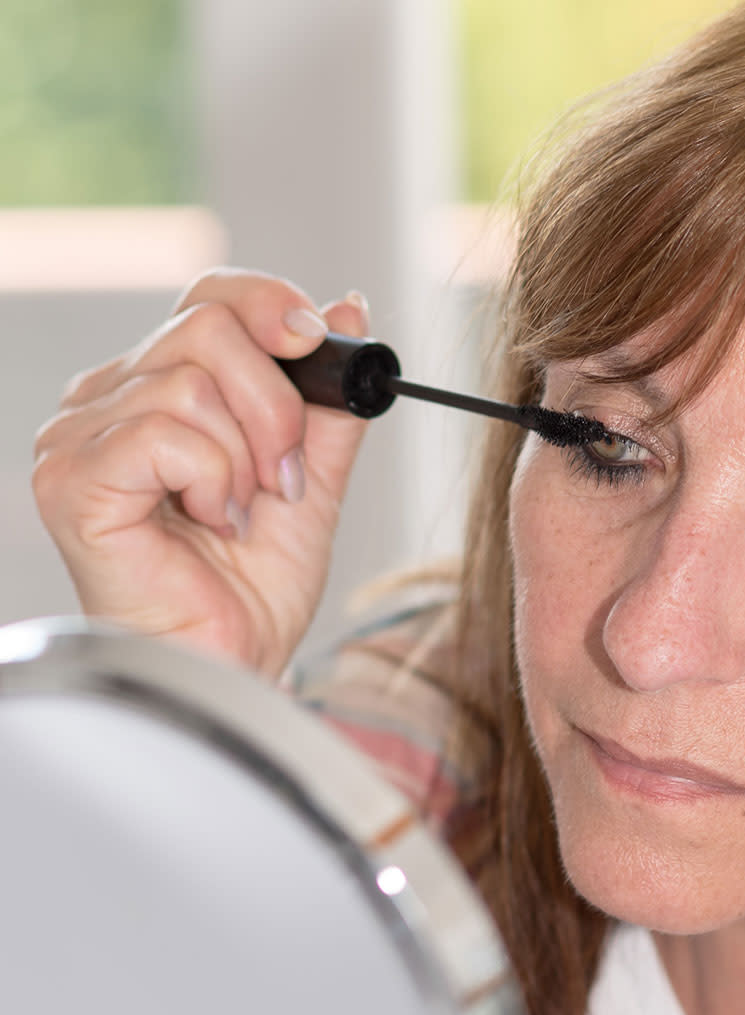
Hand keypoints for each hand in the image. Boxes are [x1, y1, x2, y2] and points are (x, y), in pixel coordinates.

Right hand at [33, 268, 370, 675]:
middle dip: (276, 408)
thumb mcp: (314, 477)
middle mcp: (109, 400)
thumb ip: (328, 403)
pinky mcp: (71, 480)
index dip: (270, 307)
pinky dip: (212, 480)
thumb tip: (348, 308)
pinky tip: (210, 522)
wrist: (236, 660)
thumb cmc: (255, 586)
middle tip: (284, 478)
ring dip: (245, 458)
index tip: (318, 345)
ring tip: (239, 515)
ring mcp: (80, 436)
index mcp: (160, 389)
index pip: (208, 299)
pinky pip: (163, 433)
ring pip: (190, 383)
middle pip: (207, 327)